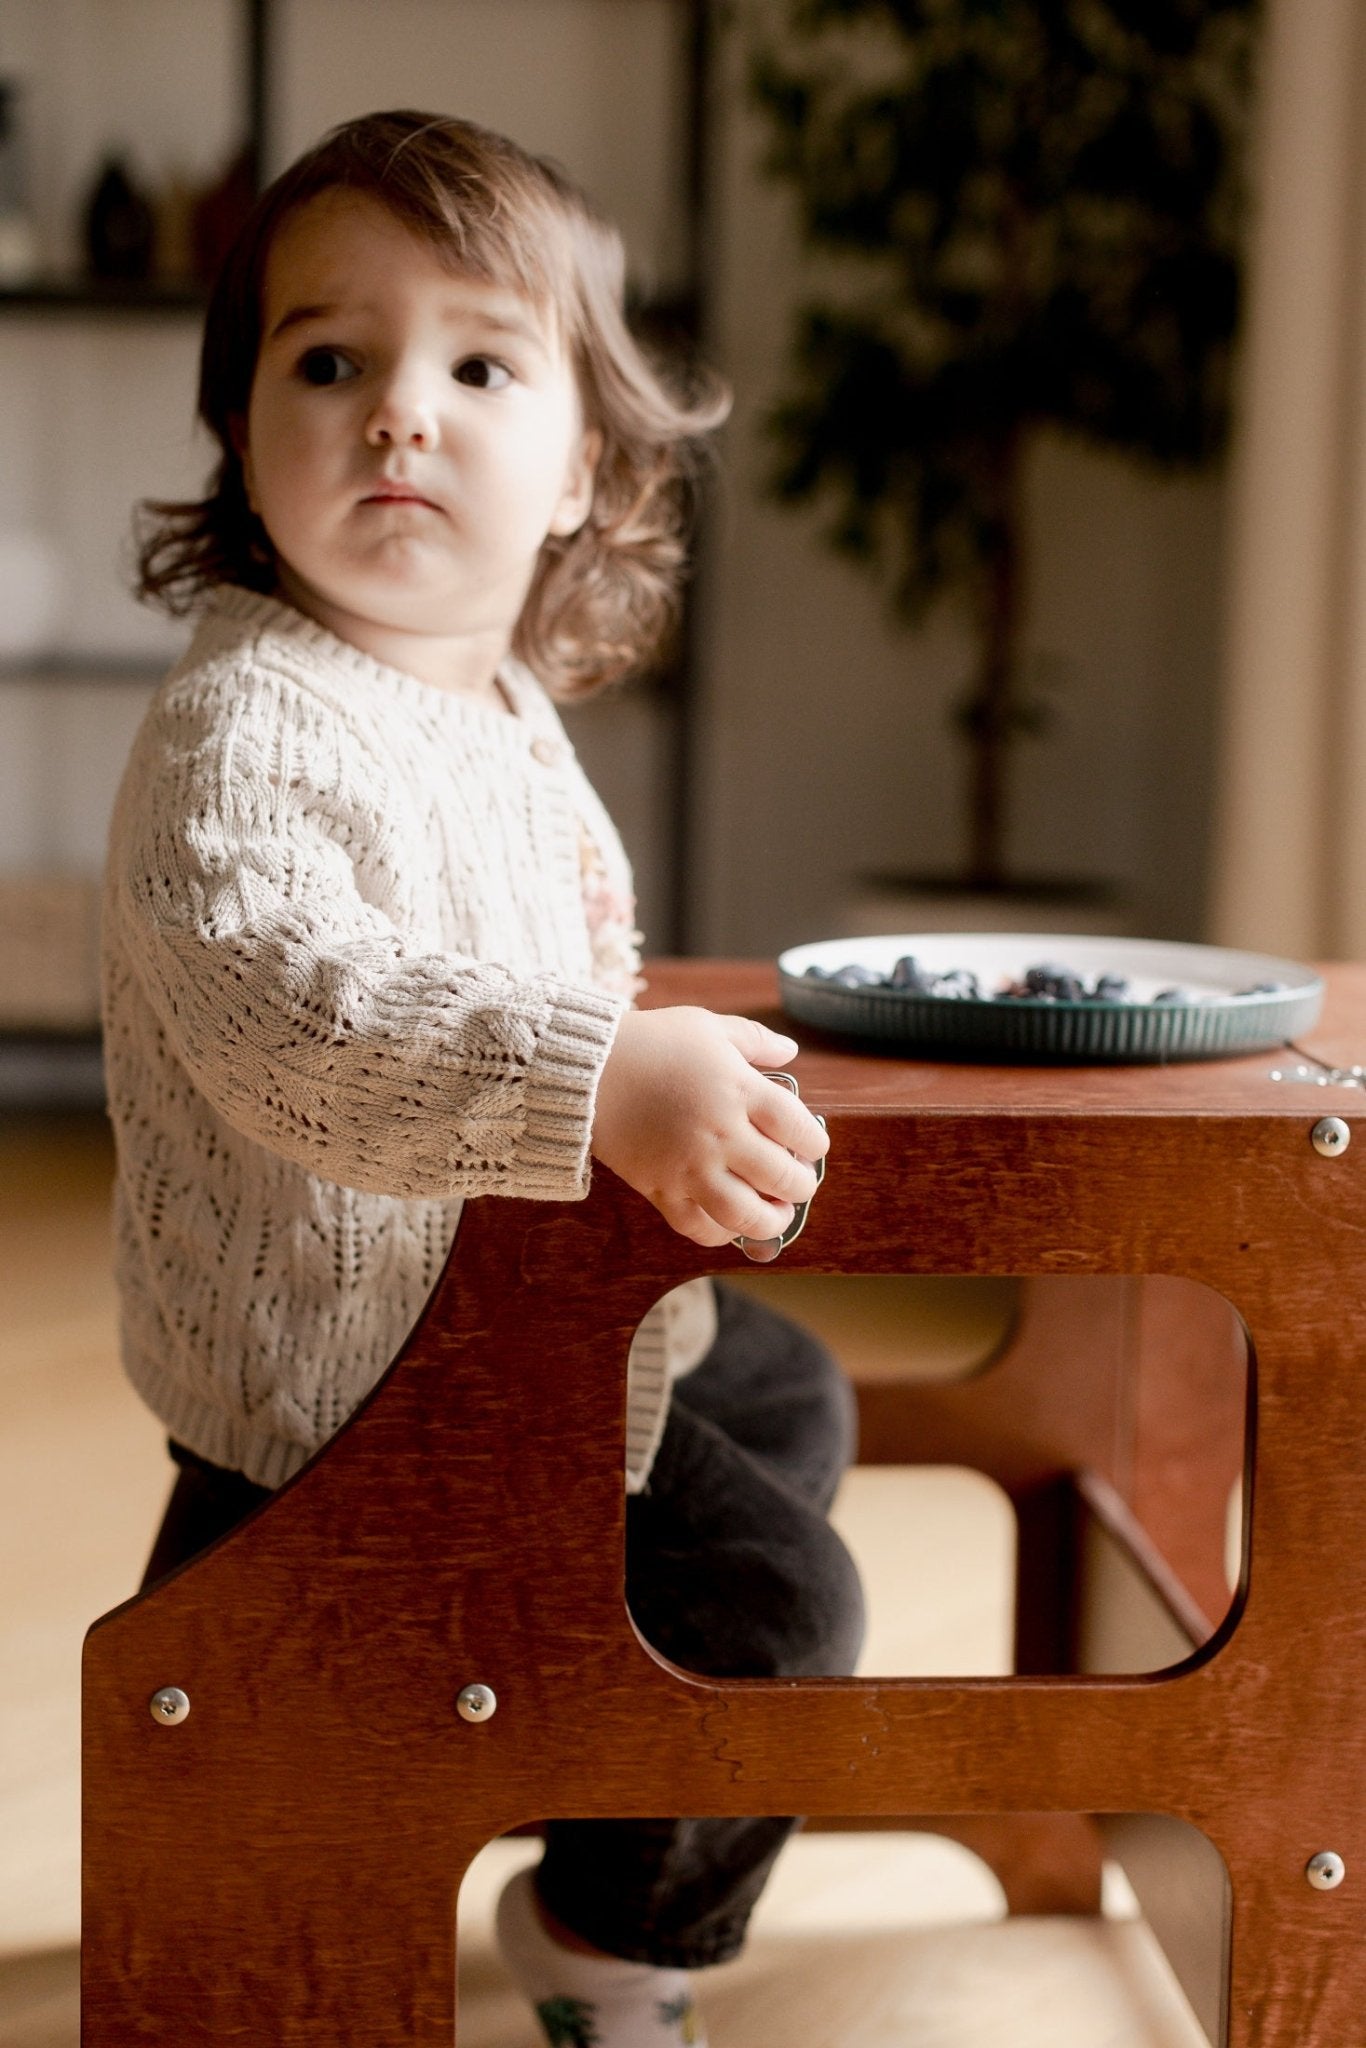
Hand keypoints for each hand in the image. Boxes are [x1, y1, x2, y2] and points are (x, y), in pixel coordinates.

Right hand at [591, 1007, 829, 1247]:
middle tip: (799, 1183)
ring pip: (747, 1215)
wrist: (586, 1071)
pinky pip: (698, 1227)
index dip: (815, 1142)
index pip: (800, 1128)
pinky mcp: (660, 1189)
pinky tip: (729, 1222)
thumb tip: (790, 1052)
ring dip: (772, 1221)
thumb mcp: (707, 1026)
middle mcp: (721, 1134)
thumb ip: (755, 1040)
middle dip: (801, 1185)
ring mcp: (691, 1167)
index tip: (811, 1144)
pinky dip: (721, 1233)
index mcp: (740, 1090)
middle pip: (783, 1177)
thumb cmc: (650, 1043)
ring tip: (776, 1214)